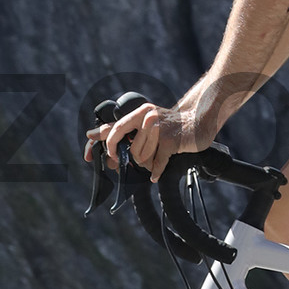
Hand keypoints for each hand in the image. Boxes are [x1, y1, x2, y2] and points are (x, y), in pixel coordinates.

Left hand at [84, 100, 204, 181]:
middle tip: (121, 162)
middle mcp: (147, 118)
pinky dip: (155, 171)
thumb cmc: (171, 126)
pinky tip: (155, 174)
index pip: (114, 127)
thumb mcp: (149, 125)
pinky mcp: (170, 141)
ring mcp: (159, 129)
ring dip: (146, 164)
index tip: (89, 148)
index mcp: (139, 113)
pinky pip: (156, 164)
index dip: (99, 139)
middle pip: (126, 148)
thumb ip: (129, 136)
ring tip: (155, 158)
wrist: (199, 120)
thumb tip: (105, 153)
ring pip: (140, 157)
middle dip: (123, 158)